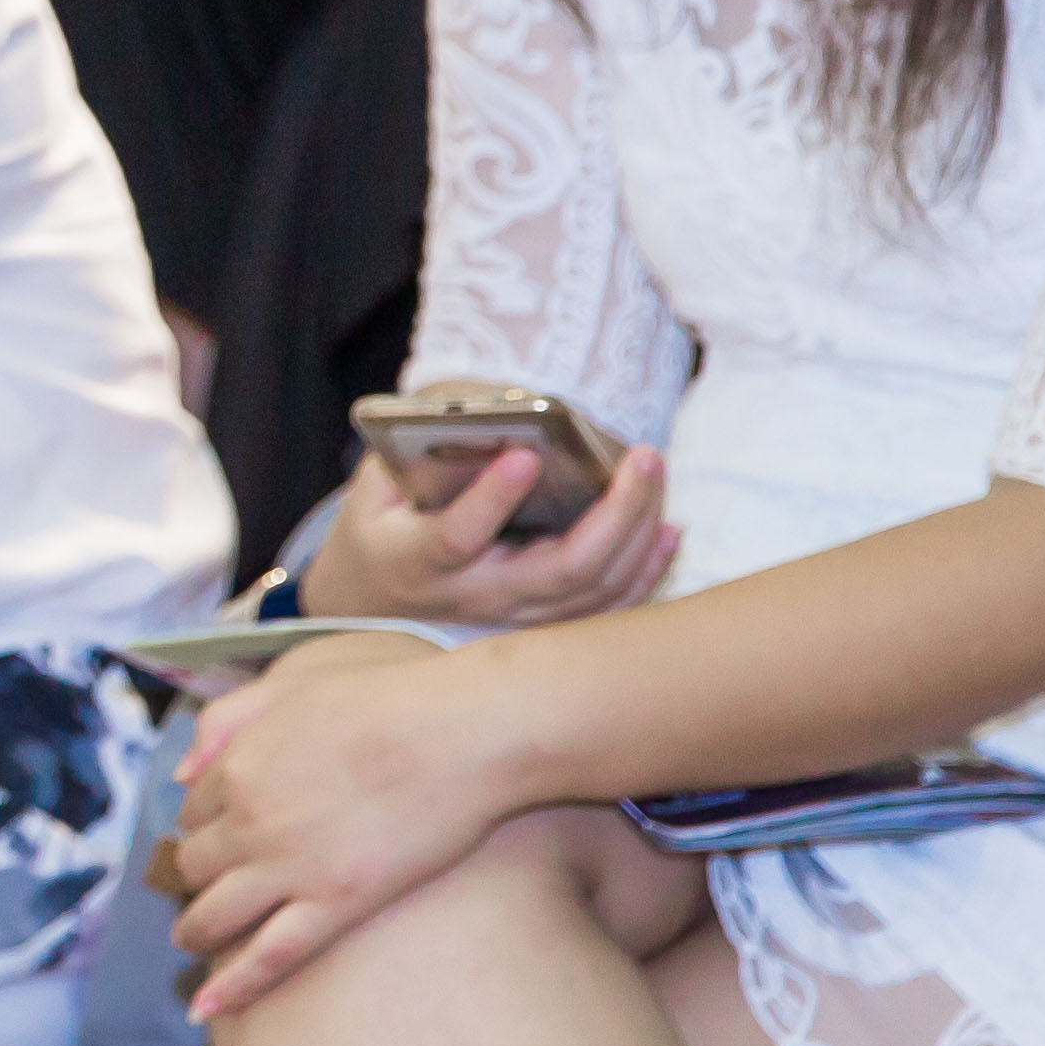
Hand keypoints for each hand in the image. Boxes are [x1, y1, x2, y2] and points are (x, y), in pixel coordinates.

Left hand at [166, 638, 526, 1022]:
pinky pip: (268, 958)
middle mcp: (249, 820)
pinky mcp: (336, 906)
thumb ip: (227, 722)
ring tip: (192, 940)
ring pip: (215, 914)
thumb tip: (180, 773)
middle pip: (195, 864)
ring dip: (194, 931)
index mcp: (238, 766)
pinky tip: (206, 1009)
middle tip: (203, 889)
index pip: (193, 810)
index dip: (200, 827)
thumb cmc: (390, 701)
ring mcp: (290, 868)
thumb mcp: (292, 688)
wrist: (463, 733)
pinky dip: (232, 987)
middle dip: (193, 879)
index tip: (211, 839)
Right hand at [299, 395, 673, 627]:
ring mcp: (516, 617)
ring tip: (653, 472)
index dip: (491, 500)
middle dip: (615, 513)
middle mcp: (474, 599)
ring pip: (597, 589)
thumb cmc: (382, 528)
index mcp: (417, 562)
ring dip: (639, 532)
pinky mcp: (546, 623)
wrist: (377, 601)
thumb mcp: (376, 488)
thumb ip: (417, 456)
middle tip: (643, 456)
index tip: (524, 456)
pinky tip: (668, 528)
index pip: (458, 538)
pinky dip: (648, 569)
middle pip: (562, 571)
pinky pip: (611, 607)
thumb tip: (491, 422)